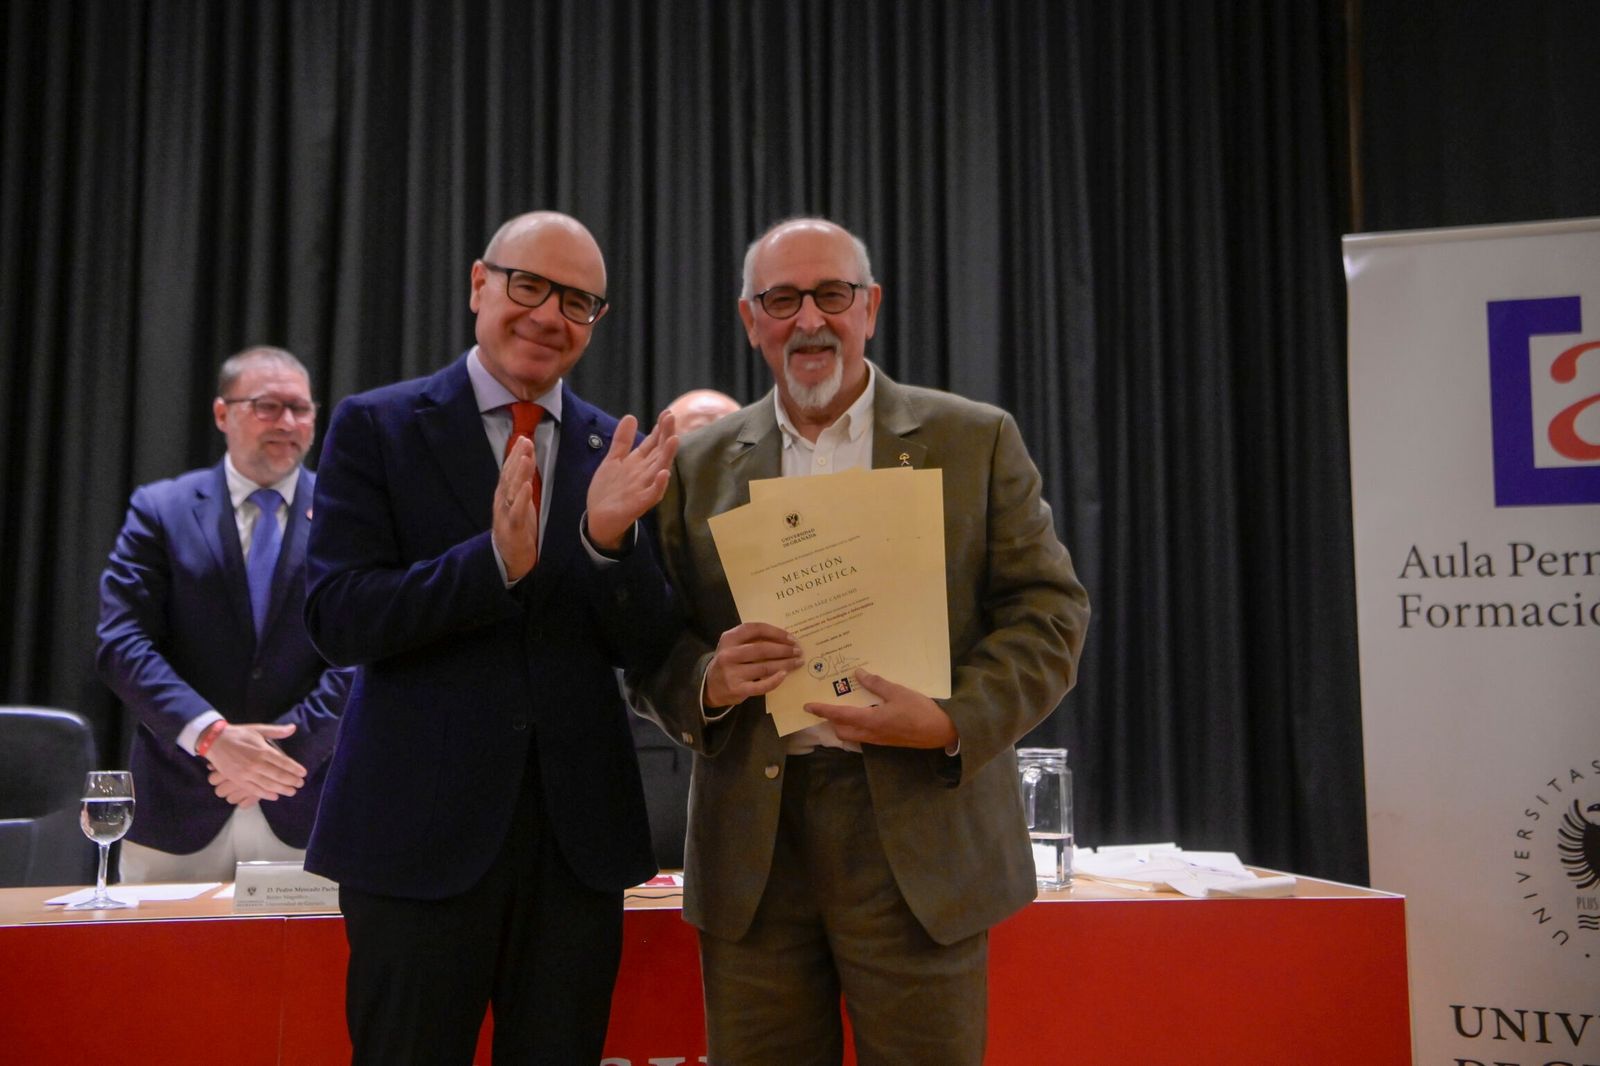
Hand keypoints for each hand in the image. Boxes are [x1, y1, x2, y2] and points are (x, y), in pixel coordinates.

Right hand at [203, 722, 306, 800]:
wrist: (215, 741)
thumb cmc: (239, 734)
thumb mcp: (258, 729)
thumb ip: (276, 731)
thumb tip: (293, 728)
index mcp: (262, 750)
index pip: (283, 762)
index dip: (295, 769)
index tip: (303, 773)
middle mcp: (256, 763)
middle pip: (278, 775)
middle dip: (291, 781)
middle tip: (300, 784)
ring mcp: (246, 773)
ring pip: (268, 784)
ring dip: (282, 789)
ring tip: (292, 792)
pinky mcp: (238, 780)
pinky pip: (254, 789)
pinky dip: (265, 794)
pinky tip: (275, 796)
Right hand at [493, 436, 540, 581]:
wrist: (508, 557)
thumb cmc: (516, 526)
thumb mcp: (519, 502)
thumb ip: (521, 482)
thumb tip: (527, 460)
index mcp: (504, 494)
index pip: (509, 470)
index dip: (516, 454)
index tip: (524, 439)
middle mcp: (502, 501)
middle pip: (509, 476)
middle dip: (517, 458)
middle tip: (525, 441)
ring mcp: (505, 514)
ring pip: (511, 490)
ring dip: (518, 473)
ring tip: (525, 458)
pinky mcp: (512, 528)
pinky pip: (516, 511)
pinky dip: (520, 498)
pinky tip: (526, 487)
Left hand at [586, 411, 679, 550]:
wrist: (599, 519)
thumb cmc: (609, 491)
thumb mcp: (613, 460)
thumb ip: (622, 440)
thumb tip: (631, 416)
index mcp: (639, 462)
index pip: (653, 442)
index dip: (659, 428)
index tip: (667, 413)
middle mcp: (645, 473)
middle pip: (659, 452)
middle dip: (666, 435)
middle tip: (671, 417)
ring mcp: (643, 488)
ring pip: (659, 469)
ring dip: (667, 456)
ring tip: (673, 439)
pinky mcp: (639, 504)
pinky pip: (652, 494)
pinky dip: (659, 485)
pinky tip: (664, 474)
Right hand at [704, 622, 802, 707]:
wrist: (710, 686)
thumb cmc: (729, 662)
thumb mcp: (733, 645)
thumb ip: (751, 639)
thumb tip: (784, 638)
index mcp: (729, 638)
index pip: (756, 629)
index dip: (776, 632)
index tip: (791, 638)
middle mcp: (729, 654)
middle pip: (762, 649)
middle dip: (784, 650)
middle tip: (798, 651)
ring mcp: (732, 673)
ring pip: (765, 667)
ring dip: (785, 664)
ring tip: (797, 662)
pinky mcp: (737, 689)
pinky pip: (761, 685)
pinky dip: (775, 680)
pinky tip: (784, 675)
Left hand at [804, 669, 957, 748]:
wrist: (941, 731)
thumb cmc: (920, 710)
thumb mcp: (899, 692)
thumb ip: (877, 684)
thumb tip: (858, 674)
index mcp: (871, 720)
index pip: (840, 716)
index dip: (823, 711)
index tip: (808, 706)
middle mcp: (871, 734)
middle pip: (841, 731)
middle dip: (830, 720)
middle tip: (825, 706)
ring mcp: (879, 740)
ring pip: (852, 735)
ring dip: (843, 724)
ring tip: (841, 708)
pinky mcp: (887, 741)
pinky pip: (863, 736)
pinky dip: (856, 726)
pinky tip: (863, 713)